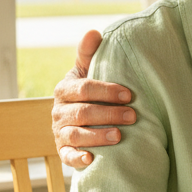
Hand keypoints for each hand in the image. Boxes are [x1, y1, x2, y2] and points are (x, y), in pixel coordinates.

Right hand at [52, 30, 135, 168]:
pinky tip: (92, 159)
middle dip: (109, 114)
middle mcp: (58, 111)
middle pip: (82, 113)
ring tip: (119, 136)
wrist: (79, 118)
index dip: (107, 91)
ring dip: (98, 136)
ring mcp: (60, 132)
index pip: (84, 89)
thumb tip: (93, 32)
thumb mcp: (87, 71)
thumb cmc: (89, 91)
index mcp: (65, 90)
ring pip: (76, 134)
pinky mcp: (63, 151)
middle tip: (133, 116)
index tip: (129, 95)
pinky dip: (77, 158)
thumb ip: (88, 53)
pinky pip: (67, 156)